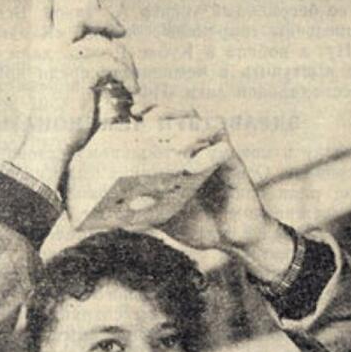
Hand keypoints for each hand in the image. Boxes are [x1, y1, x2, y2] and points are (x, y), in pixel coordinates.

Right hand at [9, 0, 138, 190]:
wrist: (49, 140)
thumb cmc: (56, 120)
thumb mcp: (59, 84)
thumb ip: (72, 63)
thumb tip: (102, 50)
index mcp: (39, 51)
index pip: (38, 14)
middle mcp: (48, 49)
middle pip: (80, 17)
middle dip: (104, 18)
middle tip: (121, 31)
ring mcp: (63, 58)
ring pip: (105, 44)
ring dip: (125, 62)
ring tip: (132, 81)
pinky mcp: (80, 71)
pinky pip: (114, 63)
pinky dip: (128, 76)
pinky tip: (132, 90)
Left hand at [142, 105, 295, 282]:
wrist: (233, 241)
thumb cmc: (200, 224)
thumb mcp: (165, 218)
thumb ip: (145, 212)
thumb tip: (114, 215)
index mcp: (182, 156)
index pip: (168, 121)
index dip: (151, 110)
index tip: (134, 112)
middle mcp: (201, 150)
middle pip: (186, 114)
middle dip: (166, 112)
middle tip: (148, 122)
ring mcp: (219, 157)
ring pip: (209, 124)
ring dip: (189, 129)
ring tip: (173, 145)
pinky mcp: (235, 168)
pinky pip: (224, 149)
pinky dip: (208, 154)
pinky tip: (193, 166)